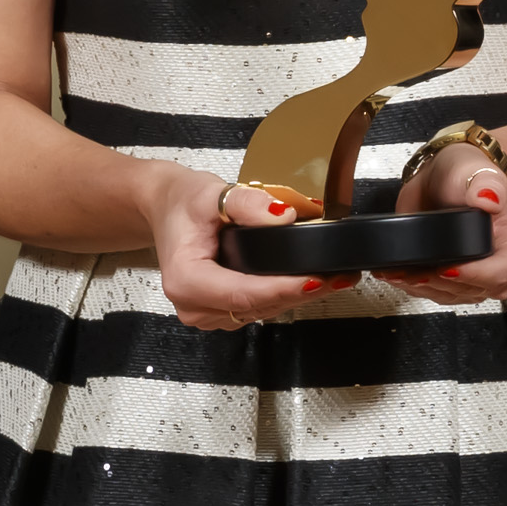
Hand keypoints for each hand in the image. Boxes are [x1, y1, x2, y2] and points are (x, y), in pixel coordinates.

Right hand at [148, 166, 343, 330]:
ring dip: (296, 297)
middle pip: (257, 306)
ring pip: (261, 312)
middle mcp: (193, 306)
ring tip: (333, 278)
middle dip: (301, 293)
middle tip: (341, 277)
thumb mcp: (211, 192)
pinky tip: (306, 281)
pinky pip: (256, 309)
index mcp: (186, 280)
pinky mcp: (218, 312)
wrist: (165, 208)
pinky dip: (282, 296)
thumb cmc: (182, 202)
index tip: (317, 279)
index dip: (284, 289)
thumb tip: (283, 218)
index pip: (244, 293)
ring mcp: (206, 313)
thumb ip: (248, 204)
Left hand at [386, 141, 506, 306]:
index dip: (475, 275)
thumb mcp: (481, 172)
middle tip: (416, 272)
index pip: (502, 272)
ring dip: (423, 288)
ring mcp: (477, 276)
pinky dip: (415, 287)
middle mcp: (501, 266)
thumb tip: (488, 198)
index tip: (448, 267)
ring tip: (400, 272)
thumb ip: (487, 185)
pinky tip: (399, 274)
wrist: (448, 178)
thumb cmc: (470, 175)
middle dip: (441, 283)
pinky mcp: (454, 280)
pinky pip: (436, 293)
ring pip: (451, 295)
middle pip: (475, 290)